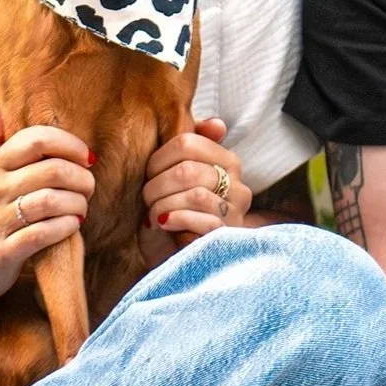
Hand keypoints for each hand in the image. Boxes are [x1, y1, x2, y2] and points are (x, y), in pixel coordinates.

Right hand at [0, 103, 95, 304]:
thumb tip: (0, 104)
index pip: (36, 139)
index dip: (69, 144)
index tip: (86, 157)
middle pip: (51, 170)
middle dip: (81, 178)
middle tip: (89, 187)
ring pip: (50, 201)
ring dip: (77, 204)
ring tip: (82, 207)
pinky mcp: (4, 250)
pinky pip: (42, 233)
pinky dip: (65, 227)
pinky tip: (73, 226)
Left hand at [139, 118, 251, 265]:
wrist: (175, 261)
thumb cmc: (173, 216)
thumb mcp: (176, 178)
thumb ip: (190, 148)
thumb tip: (217, 124)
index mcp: (227, 162)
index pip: (187, 142)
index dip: (158, 159)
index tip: (149, 176)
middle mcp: (238, 185)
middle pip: (187, 170)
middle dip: (156, 186)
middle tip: (147, 200)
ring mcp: (236, 213)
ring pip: (195, 194)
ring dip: (163, 205)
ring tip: (154, 215)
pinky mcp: (228, 237)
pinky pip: (203, 220)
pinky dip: (176, 220)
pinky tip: (164, 224)